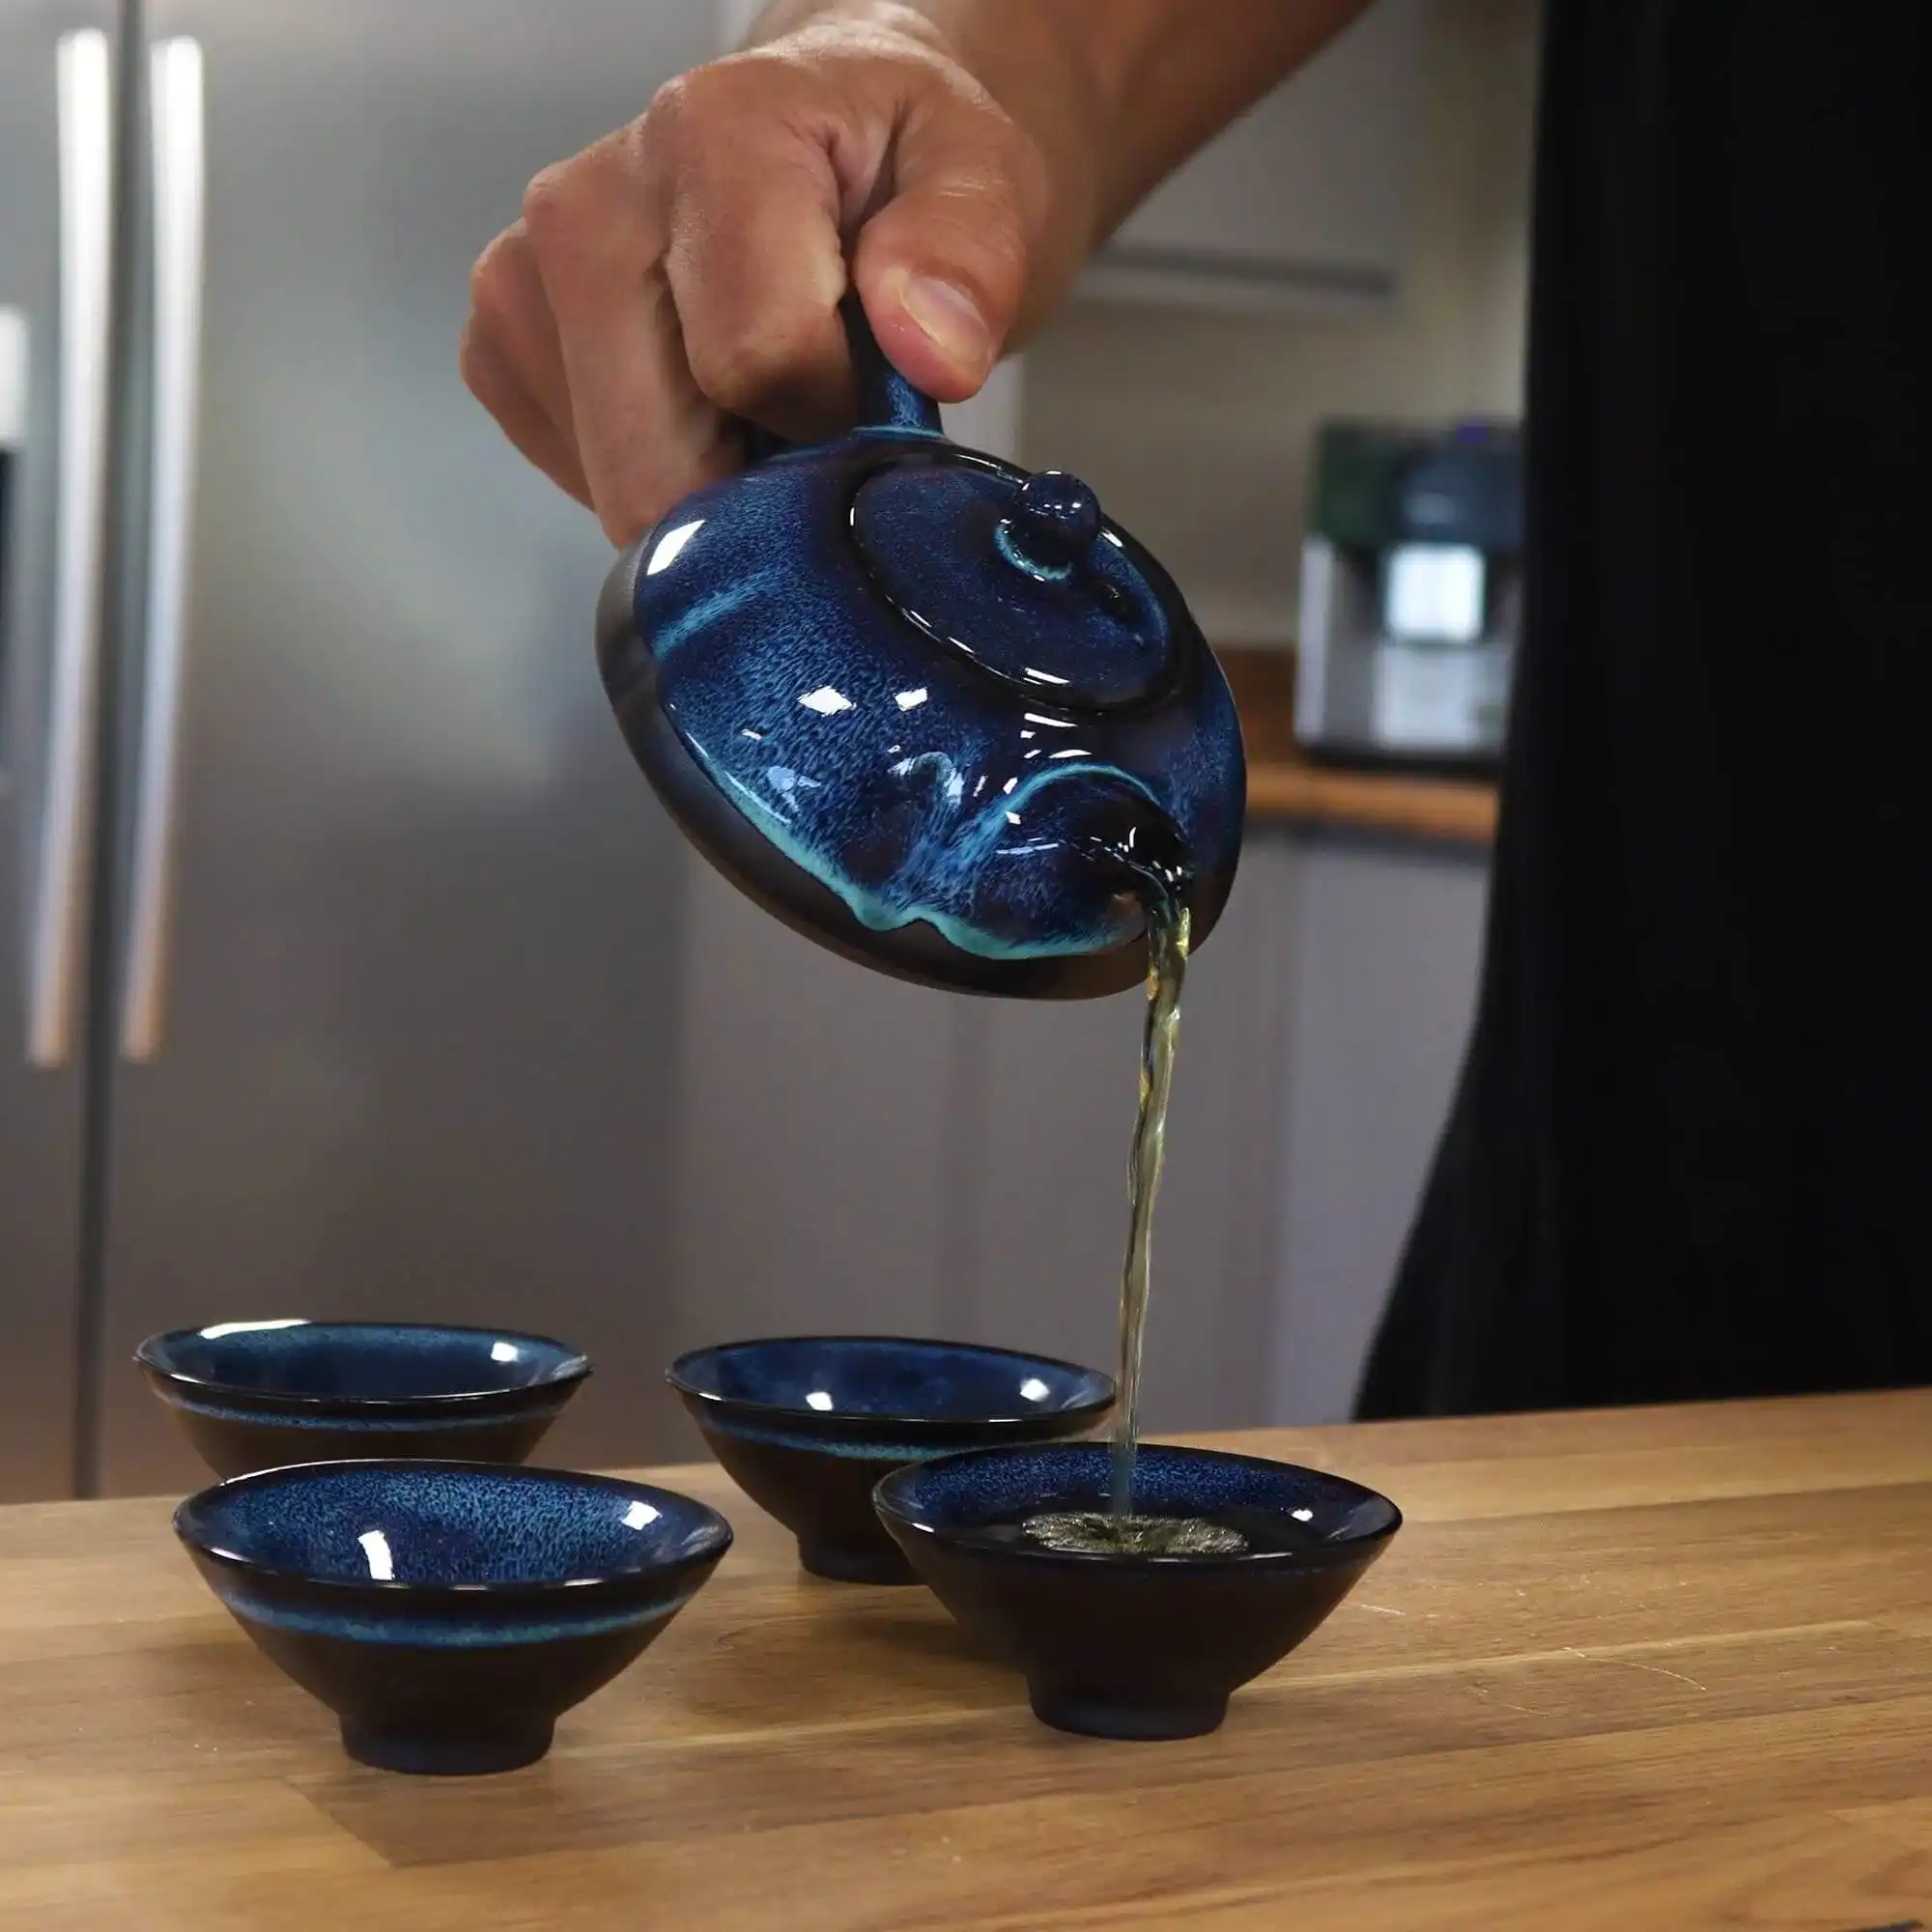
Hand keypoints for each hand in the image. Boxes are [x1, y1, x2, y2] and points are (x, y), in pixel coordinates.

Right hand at [460, 9, 1074, 546]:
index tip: (872, 388)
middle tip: (821, 416)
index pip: (756, 363)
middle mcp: (586, 205)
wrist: (828, 140)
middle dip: (760, 486)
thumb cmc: (898, 165)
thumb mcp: (983, 176)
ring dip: (713, 486)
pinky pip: (584, 485)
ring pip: (622, 491)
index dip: (834, 422)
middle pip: (661, 463)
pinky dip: (663, 476)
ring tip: (767, 398)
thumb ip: (969, 250)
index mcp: (708, 136)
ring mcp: (524, 283)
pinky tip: (706, 411)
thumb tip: (932, 347)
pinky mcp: (502, 350)